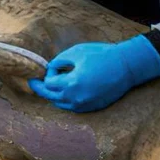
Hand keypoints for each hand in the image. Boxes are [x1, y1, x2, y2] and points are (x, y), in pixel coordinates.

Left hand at [28, 34, 159, 112]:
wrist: (126, 66)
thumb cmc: (101, 55)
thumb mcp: (76, 52)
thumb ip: (59, 61)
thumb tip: (51, 68)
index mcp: (72, 84)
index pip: (49, 84)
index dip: (48, 74)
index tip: (52, 67)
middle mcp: (76, 98)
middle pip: (51, 97)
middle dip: (41, 89)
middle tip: (33, 83)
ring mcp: (85, 105)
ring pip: (61, 104)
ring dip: (54, 96)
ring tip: (51, 86)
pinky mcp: (92, 108)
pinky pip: (73, 107)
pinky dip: (66, 100)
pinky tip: (66, 92)